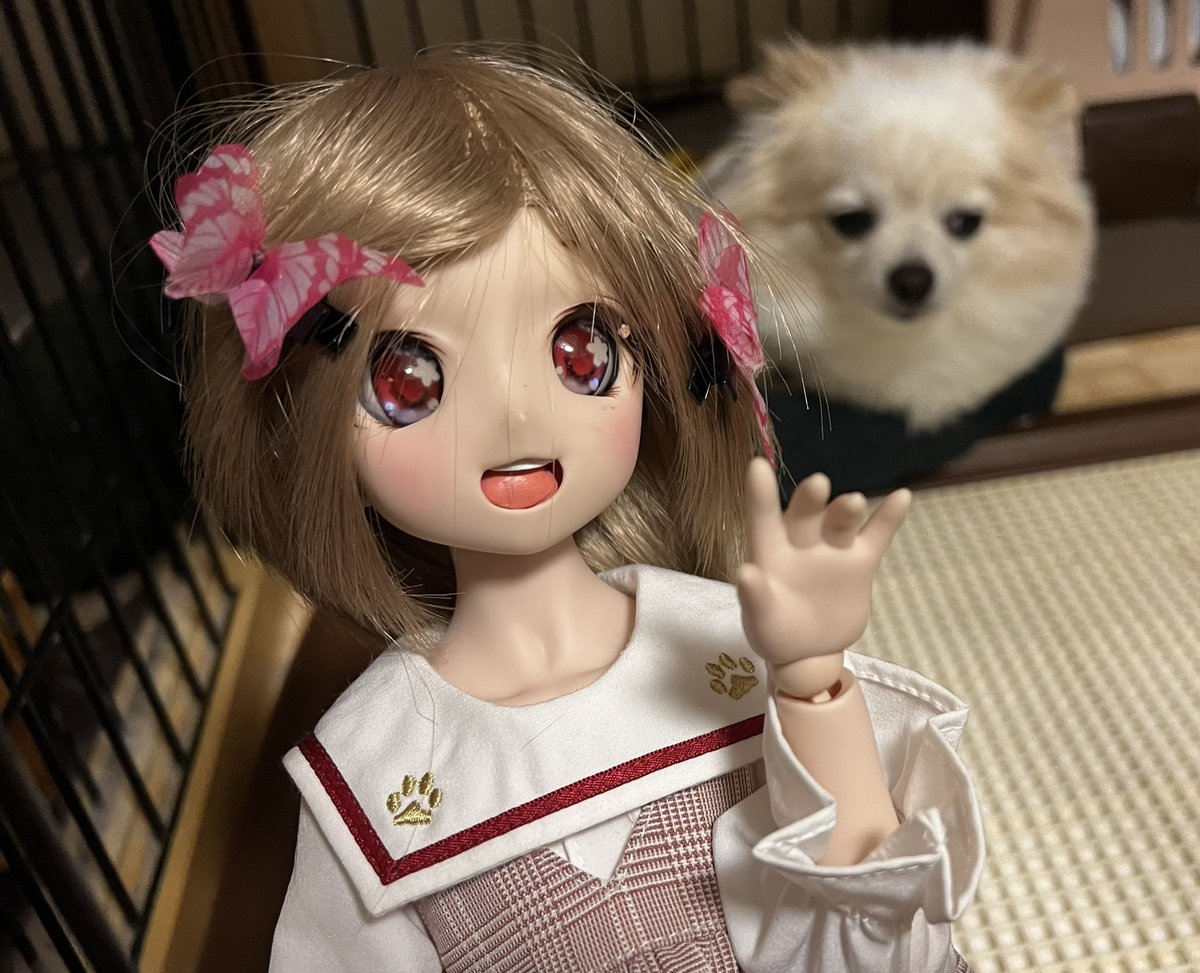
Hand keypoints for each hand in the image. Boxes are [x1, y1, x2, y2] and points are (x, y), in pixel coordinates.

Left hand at [737, 458, 909, 698]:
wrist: (808, 653)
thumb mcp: (759, 618)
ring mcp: (832, 549)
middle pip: (806, 514)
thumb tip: (745, 573)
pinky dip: (889, 517)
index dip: (760, 493)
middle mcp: (800, 542)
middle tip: (817, 485)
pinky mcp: (860, 563)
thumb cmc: (773, 630)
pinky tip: (902, 497)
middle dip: (811, 499)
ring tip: (853, 503)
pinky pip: (877, 535)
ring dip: (846, 509)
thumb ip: (754, 597)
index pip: (762, 517)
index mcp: (769, 551)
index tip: (757, 465)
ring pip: (840, 521)